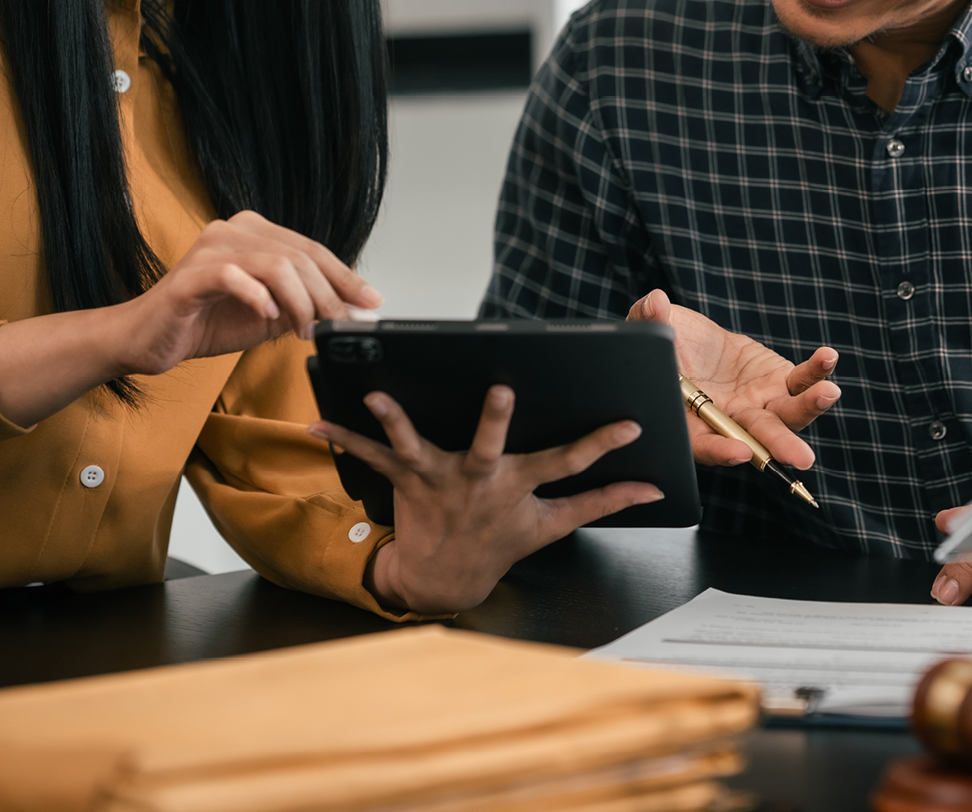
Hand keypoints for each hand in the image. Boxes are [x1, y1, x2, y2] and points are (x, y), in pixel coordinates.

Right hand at [120, 210, 379, 372]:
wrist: (146, 339)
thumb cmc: (205, 322)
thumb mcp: (268, 316)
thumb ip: (305, 308)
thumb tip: (351, 311)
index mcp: (254, 233)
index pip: (311, 249)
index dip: (345, 276)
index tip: (371, 301)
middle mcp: (233, 231)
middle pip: (299, 257)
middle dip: (328, 296)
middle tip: (338, 326)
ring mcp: (210, 248)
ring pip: (275, 264)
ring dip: (300, 303)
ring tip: (303, 331)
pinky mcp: (189, 275)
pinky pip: (233, 277)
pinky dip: (258, 298)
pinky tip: (268, 318)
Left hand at [312, 386, 661, 613]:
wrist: (444, 579)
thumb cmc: (499, 543)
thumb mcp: (553, 526)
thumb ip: (602, 502)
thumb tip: (651, 489)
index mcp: (519, 487)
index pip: (570, 462)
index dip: (601, 444)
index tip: (630, 425)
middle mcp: (480, 481)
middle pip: (490, 447)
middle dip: (496, 420)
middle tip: (503, 392)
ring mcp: (440, 480)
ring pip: (419, 446)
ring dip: (397, 421)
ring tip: (378, 395)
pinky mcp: (406, 480)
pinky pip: (372, 456)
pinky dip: (346, 439)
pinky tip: (320, 421)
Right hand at [628, 290, 839, 469]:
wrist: (693, 340)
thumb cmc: (664, 344)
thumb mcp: (648, 329)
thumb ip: (648, 321)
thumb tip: (655, 304)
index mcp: (691, 421)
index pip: (704, 444)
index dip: (720, 451)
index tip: (740, 453)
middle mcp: (729, 421)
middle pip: (754, 439)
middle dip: (778, 446)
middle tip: (801, 458)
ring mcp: (758, 404)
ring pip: (785, 414)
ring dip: (808, 407)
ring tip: (828, 394)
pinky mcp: (778, 382)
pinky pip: (799, 381)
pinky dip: (815, 372)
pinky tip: (827, 358)